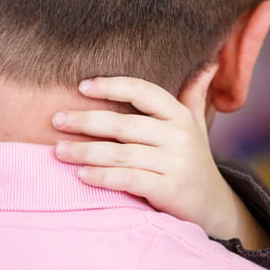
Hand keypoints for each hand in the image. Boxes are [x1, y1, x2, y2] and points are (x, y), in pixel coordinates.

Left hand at [51, 66, 269, 249]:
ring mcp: (175, 164)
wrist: (214, 207)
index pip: (143, 92)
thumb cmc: (193, 160)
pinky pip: (128, 179)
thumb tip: (208, 62)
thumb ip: (193, 95)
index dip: (112, 86)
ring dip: (85, 152)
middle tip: (55, 120)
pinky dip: (102, 177)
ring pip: (121, 154)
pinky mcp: (169, 190)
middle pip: (124, 124)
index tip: (81, 86)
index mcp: (180, 116)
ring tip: (58, 151)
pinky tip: (80, 175)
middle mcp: (179, 137)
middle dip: (86, 121)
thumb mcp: (196, 126)